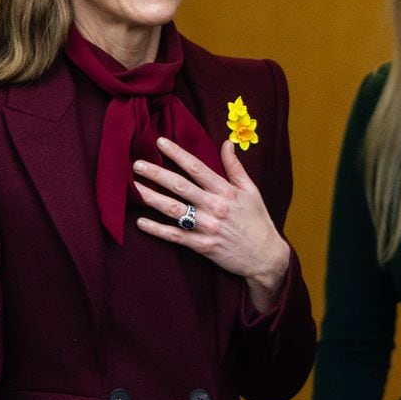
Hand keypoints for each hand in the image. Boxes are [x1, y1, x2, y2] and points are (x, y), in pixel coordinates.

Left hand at [133, 137, 289, 311]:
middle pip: (180, 186)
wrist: (266, 257)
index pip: (197, 168)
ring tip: (134, 188)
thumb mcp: (251, 191)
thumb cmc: (258, 221)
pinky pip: (175, 236)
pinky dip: (157, 230)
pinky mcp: (203, 246)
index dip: (177, 154)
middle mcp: (215, 207)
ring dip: (152, 198)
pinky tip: (141, 222)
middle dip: (157, 173)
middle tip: (137, 164)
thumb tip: (227, 143)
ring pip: (174, 210)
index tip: (160, 142)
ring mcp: (208, 227)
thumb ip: (235, 167)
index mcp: (226, 191)